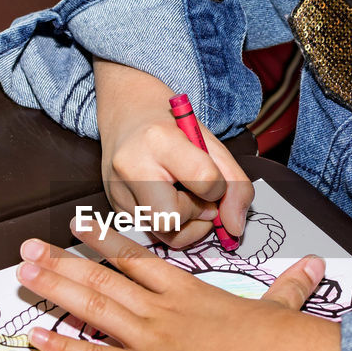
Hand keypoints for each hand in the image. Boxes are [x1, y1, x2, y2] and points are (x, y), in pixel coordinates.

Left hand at [16, 225, 347, 350]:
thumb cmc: (281, 337)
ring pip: (94, 307)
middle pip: (103, 278)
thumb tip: (315, 267)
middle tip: (26, 248)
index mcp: (188, 292)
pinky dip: (65, 347)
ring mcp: (151, 337)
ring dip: (56, 290)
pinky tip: (36, 337)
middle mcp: (162, 308)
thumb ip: (290, 287)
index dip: (104, 241)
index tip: (78, 223)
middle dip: (62, 262)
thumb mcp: (281, 306)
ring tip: (23, 274)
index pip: (137, 260)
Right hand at [95, 59, 253, 247]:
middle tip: (200, 196)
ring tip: (186, 200)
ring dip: (187, 224)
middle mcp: (131, 167)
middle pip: (172, 219)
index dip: (219, 187)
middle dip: (197, 214)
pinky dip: (172, 225)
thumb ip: (234, 183)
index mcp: (159, 140)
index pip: (204, 179)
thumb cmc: (172, 127)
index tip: (215, 180)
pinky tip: (170, 202)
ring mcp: (119, 191)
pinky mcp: (117, 208)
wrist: (128, 115)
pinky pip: (155, 235)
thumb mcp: (210, 142)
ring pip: (165, 235)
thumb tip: (235, 228)